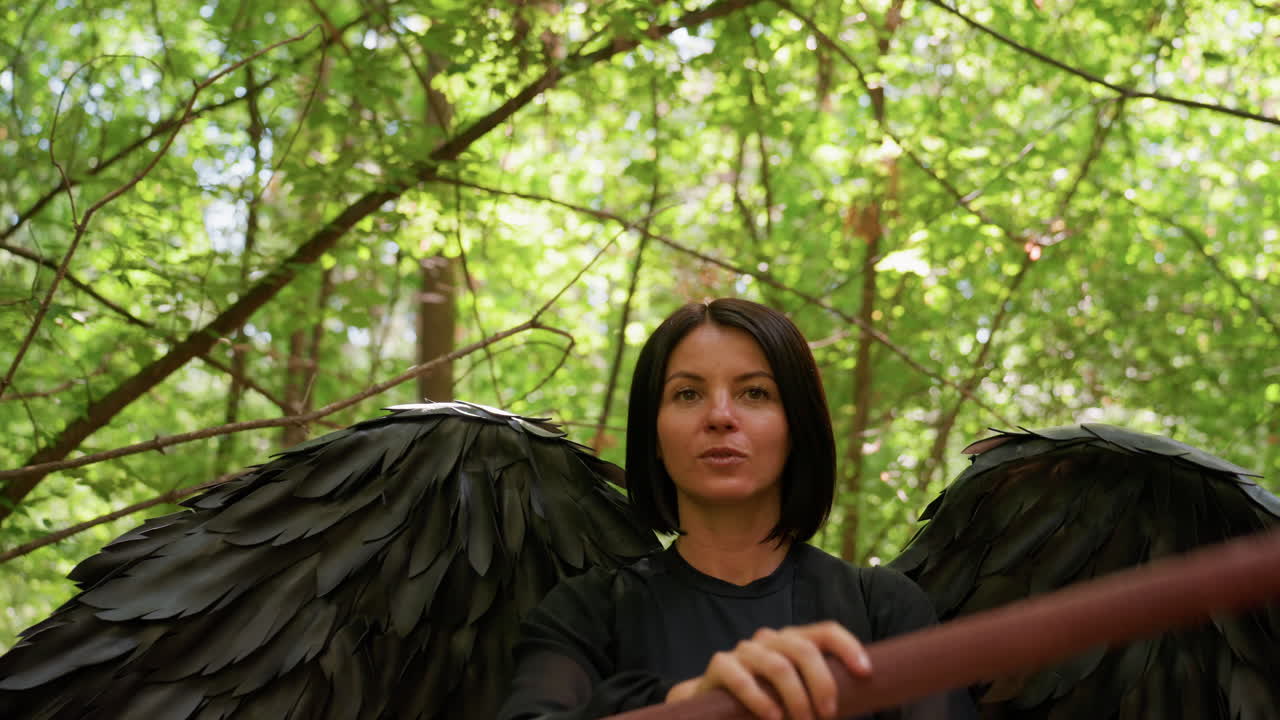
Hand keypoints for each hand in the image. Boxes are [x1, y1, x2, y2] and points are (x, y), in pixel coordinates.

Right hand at [664, 621, 871, 719]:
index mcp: (793, 641)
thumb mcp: (795, 693)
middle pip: (804, 649)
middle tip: (827, 715)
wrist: (714, 705)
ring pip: (778, 666)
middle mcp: (770, 639)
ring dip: (796, 699)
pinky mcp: (720, 665)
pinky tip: (772, 718)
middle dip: (822, 684)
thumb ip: (817, 692)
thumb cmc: (765, 701)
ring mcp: (744, 650)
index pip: (826, 631)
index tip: (865, 673)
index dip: (848, 647)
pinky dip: (761, 701)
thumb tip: (859, 702)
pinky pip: (743, 679)